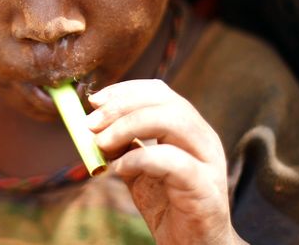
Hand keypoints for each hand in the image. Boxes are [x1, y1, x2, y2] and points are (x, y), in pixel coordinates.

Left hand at [87, 79, 245, 244]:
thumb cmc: (170, 207)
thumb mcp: (141, 170)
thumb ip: (124, 147)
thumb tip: (95, 127)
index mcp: (190, 130)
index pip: (160, 92)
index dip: (125, 91)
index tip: (94, 101)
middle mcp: (204, 139)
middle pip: (165, 102)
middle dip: (122, 107)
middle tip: (90, 124)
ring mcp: (208, 162)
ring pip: (173, 122)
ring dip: (128, 126)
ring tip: (101, 144)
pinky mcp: (204, 189)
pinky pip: (172, 161)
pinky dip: (139, 159)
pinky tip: (119, 170)